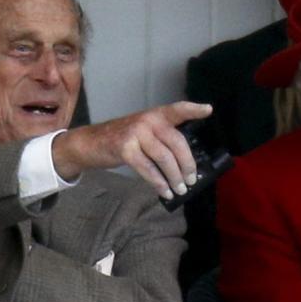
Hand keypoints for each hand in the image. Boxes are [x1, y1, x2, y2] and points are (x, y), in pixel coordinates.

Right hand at [52, 101, 212, 199]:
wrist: (91, 142)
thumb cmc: (123, 140)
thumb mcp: (144, 132)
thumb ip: (162, 140)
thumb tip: (185, 166)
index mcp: (156, 115)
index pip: (177, 109)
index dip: (193, 110)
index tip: (209, 110)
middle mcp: (148, 121)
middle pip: (177, 142)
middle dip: (187, 164)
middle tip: (192, 179)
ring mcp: (136, 133)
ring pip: (164, 158)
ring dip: (175, 177)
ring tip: (180, 189)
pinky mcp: (125, 149)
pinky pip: (148, 169)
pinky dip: (159, 183)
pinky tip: (165, 192)